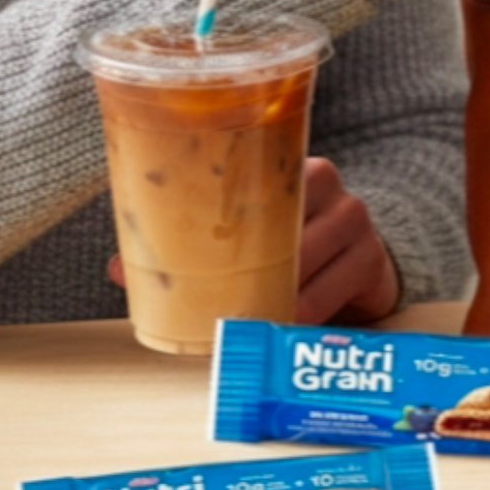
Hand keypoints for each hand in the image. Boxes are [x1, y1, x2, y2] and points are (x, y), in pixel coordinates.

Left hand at [102, 158, 399, 324]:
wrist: (360, 259)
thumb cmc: (290, 242)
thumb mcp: (250, 232)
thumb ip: (188, 242)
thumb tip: (117, 267)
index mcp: (287, 162)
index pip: (256, 173)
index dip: (228, 211)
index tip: (199, 243)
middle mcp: (327, 181)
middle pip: (281, 221)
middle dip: (247, 264)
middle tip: (212, 298)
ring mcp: (354, 217)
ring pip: (304, 259)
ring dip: (272, 294)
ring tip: (241, 319)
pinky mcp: (371, 258)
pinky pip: (332, 289)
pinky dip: (302, 312)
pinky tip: (280, 326)